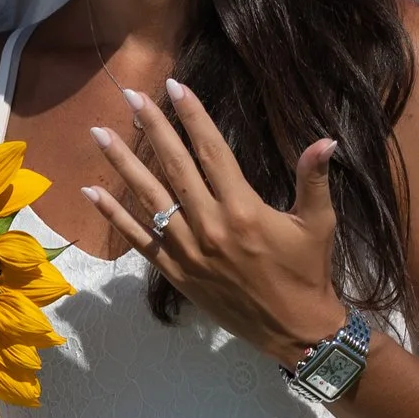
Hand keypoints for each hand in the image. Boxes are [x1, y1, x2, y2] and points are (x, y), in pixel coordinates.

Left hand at [87, 81, 347, 363]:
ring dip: (123, 163)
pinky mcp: (176, 272)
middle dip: (151, 127)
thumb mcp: (318, 223)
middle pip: (174, 166)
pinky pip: (138, 240)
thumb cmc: (308, 272)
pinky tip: (92, 193)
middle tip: (129, 95)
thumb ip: (314, 179)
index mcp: (243, 209)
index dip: (192, 116)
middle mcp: (210, 226)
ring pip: (148, 198)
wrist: (294, 330)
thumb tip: (326, 141)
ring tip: (100, 133)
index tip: (175, 87)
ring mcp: (188, 251)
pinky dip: (114, 215)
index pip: (211, 151)